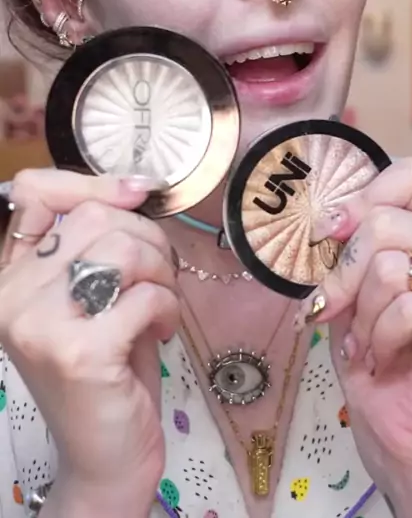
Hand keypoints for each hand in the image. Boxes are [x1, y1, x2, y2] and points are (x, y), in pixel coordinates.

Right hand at [0, 169, 178, 516]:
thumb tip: (134, 185)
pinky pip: (144, 295)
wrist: (106, 456)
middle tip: (159, 276)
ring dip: (161, 272)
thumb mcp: (93, 296)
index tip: (136, 192)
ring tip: (161, 305)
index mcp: (10, 277)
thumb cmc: (108, 370)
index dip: (91, 181)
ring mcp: (38, 324)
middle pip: (95, 217)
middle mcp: (11, 296)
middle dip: (147, 238)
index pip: (34, 193)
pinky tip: (162, 330)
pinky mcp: (77, 352)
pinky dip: (168, 306)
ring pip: (122, 249)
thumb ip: (99, 242)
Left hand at [298, 158, 411, 517]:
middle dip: (345, 274)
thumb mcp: (351, 288)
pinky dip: (383, 338)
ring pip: (391, 267)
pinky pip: (410, 310)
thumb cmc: (373, 351)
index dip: (364, 199)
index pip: (411, 176)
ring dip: (363, 316)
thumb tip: (330, 220)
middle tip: (337, 311)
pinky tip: (386, 358)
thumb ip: (349, 247)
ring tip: (369, 344)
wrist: (394, 425)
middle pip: (386, 222)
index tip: (332, 234)